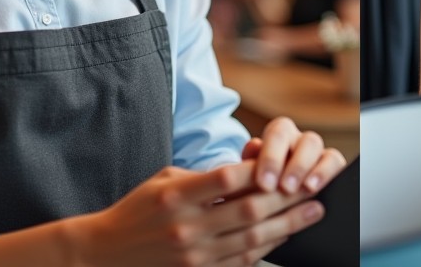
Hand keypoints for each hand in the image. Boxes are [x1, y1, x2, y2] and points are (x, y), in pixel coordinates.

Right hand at [79, 161, 323, 266]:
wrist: (106, 253)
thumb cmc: (139, 209)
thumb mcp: (165, 181)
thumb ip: (204, 177)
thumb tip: (249, 170)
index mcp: (176, 196)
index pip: (226, 179)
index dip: (259, 171)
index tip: (284, 163)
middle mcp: (185, 227)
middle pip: (247, 211)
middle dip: (286, 199)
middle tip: (314, 190)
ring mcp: (193, 255)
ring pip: (251, 239)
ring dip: (287, 226)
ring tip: (312, 213)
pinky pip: (241, 262)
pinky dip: (266, 248)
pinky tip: (284, 236)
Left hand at [242, 116, 346, 194]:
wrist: (259, 209)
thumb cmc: (247, 191)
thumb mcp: (241, 182)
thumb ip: (244, 166)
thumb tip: (253, 144)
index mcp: (278, 136)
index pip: (279, 133)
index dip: (272, 157)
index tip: (264, 184)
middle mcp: (301, 142)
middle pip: (308, 141)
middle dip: (297, 165)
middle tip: (286, 188)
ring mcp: (319, 156)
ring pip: (327, 153)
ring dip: (318, 171)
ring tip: (307, 189)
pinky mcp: (331, 170)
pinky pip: (337, 166)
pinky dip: (328, 176)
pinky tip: (318, 192)